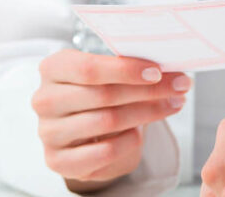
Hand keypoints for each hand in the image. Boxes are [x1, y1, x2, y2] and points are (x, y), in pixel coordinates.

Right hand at [32, 49, 190, 191]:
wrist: (82, 130)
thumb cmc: (98, 92)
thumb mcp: (107, 73)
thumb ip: (127, 65)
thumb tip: (168, 64)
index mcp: (53, 68)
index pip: (89, 68)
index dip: (126, 70)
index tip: (159, 71)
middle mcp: (45, 100)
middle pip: (103, 95)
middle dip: (148, 91)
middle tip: (179, 86)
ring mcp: (48, 132)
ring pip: (107, 122)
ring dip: (147, 113)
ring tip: (173, 104)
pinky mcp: (57, 161)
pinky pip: (103, 152)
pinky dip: (129, 140)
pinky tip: (142, 131)